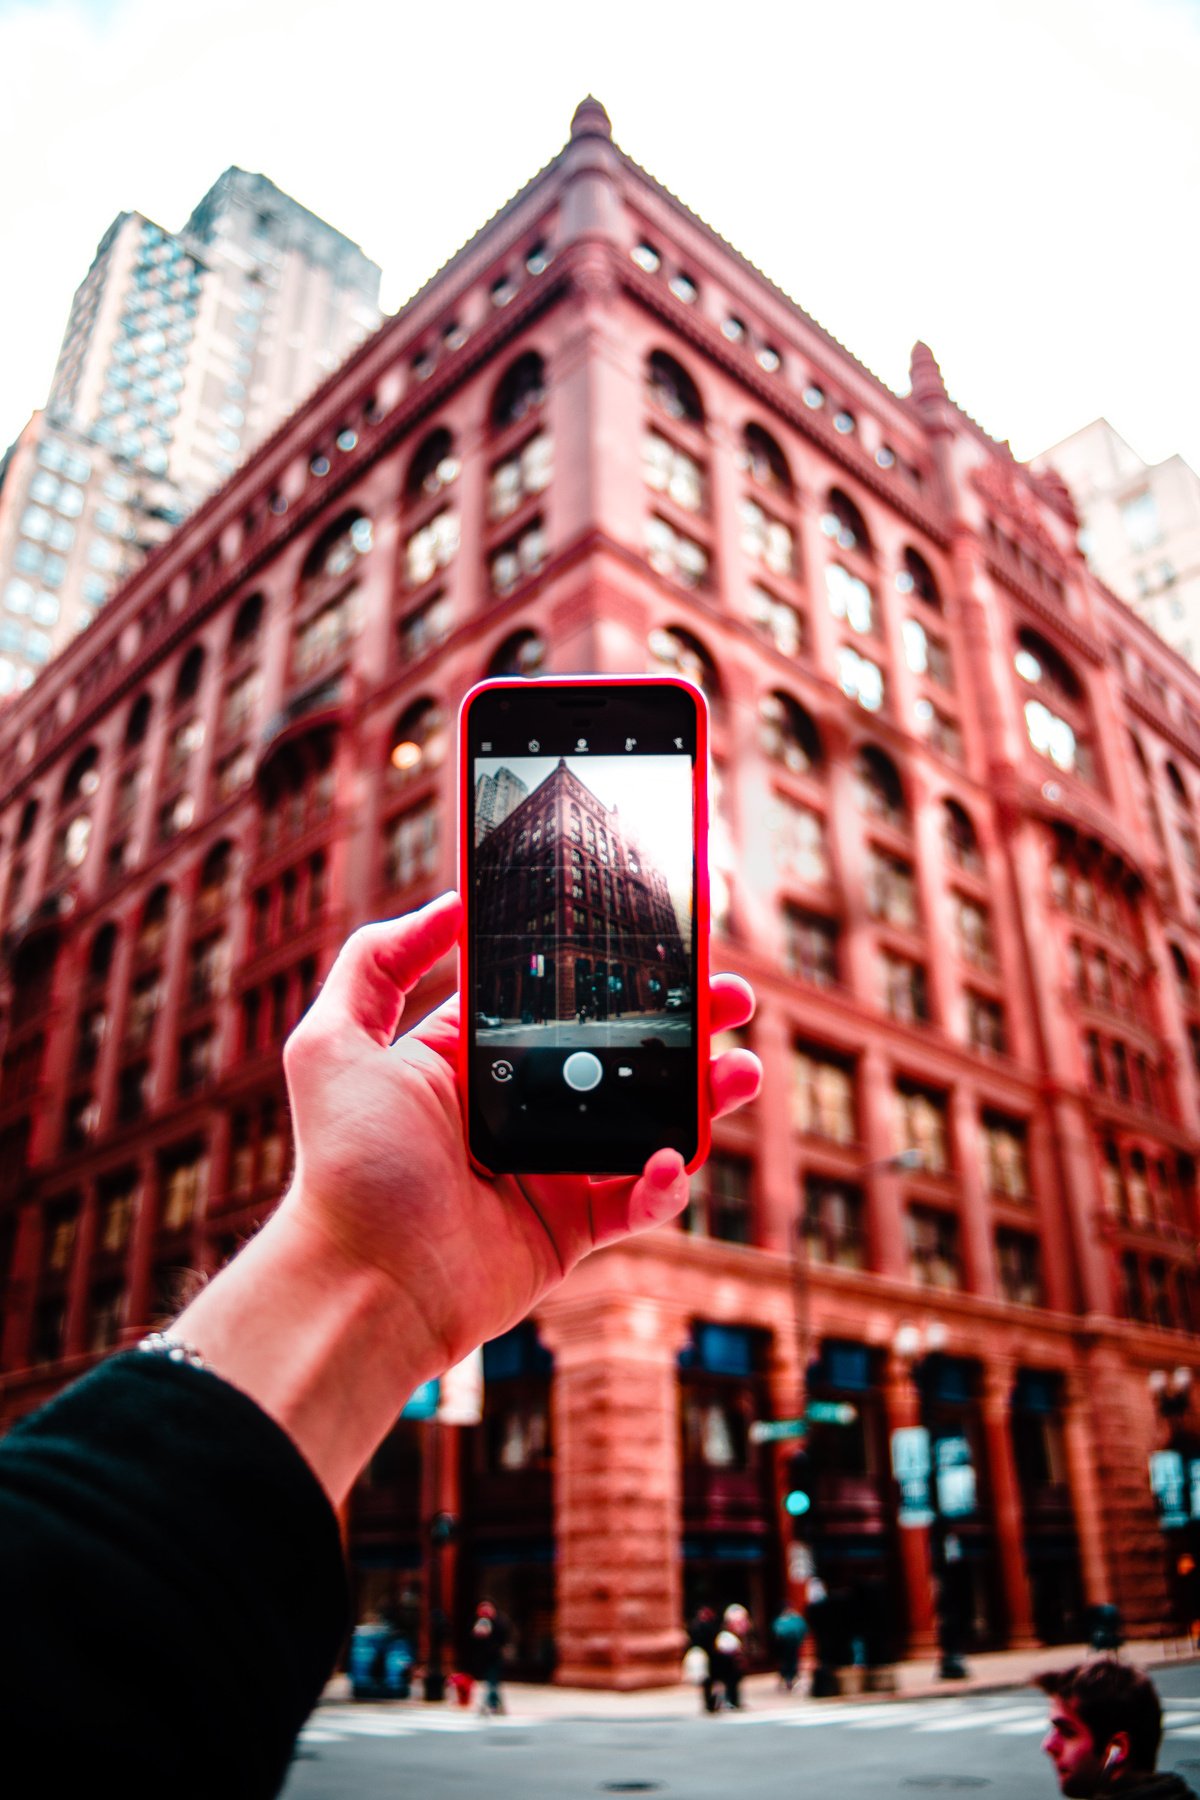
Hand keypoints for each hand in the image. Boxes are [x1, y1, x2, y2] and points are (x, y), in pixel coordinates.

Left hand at [280, 891, 760, 1377]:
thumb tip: (448, 905)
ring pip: (644, 1120)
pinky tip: (673, 1159)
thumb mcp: (333, 1044)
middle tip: (731, 996)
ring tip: (742, 1069)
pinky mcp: (569, 1229)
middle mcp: (516, 1107)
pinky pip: (636, 1200)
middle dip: (679, 1024)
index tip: (659, 937)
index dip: (609, 970)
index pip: (555, 999)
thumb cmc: (344, 1167)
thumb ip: (376, 962)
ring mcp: (548, 1168)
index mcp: (470, 1058)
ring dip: (701, 1094)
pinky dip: (666, 1182)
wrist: (361, 1284)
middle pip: (617, 1053)